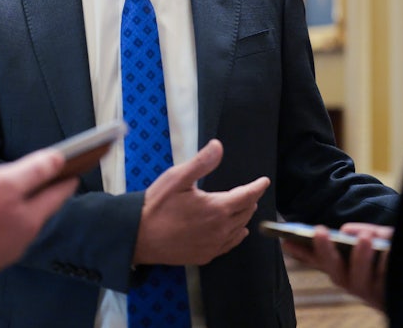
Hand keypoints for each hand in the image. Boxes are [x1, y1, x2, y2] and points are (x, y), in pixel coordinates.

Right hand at [0, 148, 77, 281]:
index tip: (76, 170)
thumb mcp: (1, 183)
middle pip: (41, 210)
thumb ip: (33, 172)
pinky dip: (6, 222)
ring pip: (22, 224)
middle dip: (48, 194)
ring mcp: (4, 250)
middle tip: (53, 180)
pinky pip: (3, 235)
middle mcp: (22, 237)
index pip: (57, 194)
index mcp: (30, 218)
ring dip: (26, 209)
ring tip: (24, 195)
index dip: (66, 179)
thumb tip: (58, 159)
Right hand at [133, 139, 269, 265]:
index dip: (257, 187)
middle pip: (245, 213)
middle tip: (251, 193)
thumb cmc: (157, 205)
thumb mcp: (177, 177)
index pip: (246, 196)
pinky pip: (228, 246)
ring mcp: (213, 245)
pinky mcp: (204, 256)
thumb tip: (218, 146)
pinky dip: (236, 237)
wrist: (138, 236)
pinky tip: (237, 233)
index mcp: (217, 208)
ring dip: (244, 218)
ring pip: (238, 230)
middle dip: (250, 201)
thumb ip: (201, 162)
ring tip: (246, 209)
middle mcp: (220, 229)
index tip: (264, 182)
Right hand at [283, 222, 392, 310]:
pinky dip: (387, 264)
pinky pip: (386, 281)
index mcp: (346, 268)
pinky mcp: (388, 298)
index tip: (285, 240)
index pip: (320, 261)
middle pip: (335, 272)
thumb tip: (346, 230)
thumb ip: (364, 232)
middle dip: (325, 252)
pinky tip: (390, 250)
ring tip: (365, 238)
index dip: (302, 252)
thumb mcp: (381, 238)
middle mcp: (354, 283)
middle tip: (319, 231)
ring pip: (359, 280)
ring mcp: (370, 293)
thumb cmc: (396, 254)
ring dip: (360, 258)